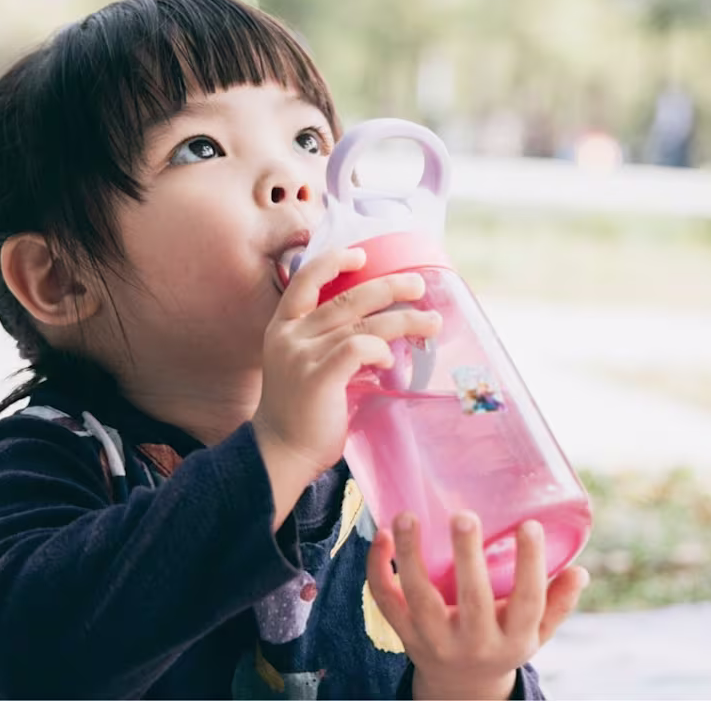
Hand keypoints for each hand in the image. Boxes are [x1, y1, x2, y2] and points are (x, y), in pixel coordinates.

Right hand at [254, 247, 440, 524]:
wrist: (279, 454)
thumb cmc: (300, 413)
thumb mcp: (305, 365)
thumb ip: (332, 344)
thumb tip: (380, 329)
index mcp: (284, 327)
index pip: (304, 280)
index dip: (333, 262)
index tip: (361, 255)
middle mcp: (290, 335)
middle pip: (347, 299)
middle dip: (389, 287)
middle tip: (418, 286)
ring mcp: (302, 355)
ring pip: (362, 323)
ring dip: (404, 320)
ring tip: (431, 324)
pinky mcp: (318, 377)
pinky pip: (358, 348)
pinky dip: (380, 348)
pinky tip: (390, 360)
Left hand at [366, 511, 588, 699]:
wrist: (459, 688)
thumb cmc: (502, 643)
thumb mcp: (535, 633)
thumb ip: (557, 603)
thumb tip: (581, 570)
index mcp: (512, 640)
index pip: (527, 603)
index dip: (531, 565)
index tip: (531, 525)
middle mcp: (473, 643)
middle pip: (471, 601)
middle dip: (467, 558)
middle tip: (464, 516)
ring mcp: (434, 640)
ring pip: (419, 598)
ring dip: (411, 556)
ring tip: (408, 516)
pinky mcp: (404, 634)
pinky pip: (386, 602)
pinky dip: (378, 569)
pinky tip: (381, 535)